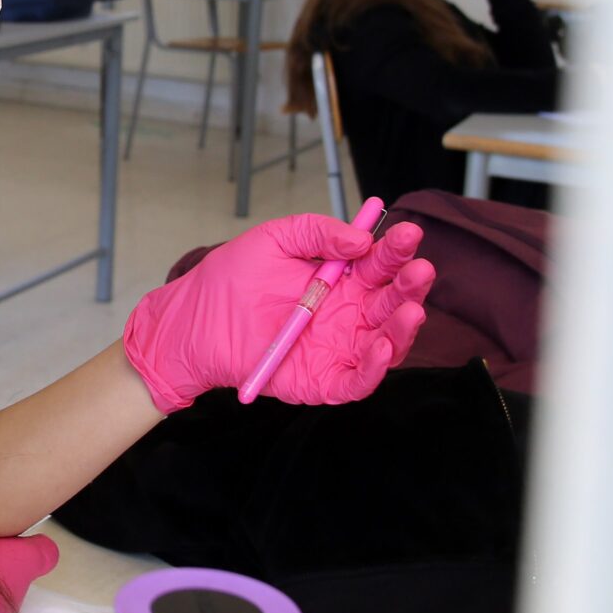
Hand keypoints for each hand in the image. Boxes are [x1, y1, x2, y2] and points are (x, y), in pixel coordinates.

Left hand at [123, 215, 434, 412]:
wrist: (193, 320)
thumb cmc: (231, 278)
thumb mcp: (275, 239)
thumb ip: (317, 232)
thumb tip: (361, 239)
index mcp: (342, 279)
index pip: (381, 264)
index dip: (396, 249)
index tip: (407, 231)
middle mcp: (347, 314)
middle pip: (391, 302)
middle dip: (410, 285)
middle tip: (419, 268)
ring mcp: (338, 349)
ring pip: (385, 343)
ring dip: (403, 328)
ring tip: (411, 309)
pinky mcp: (322, 381)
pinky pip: (356, 381)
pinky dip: (374, 369)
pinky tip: (380, 347)